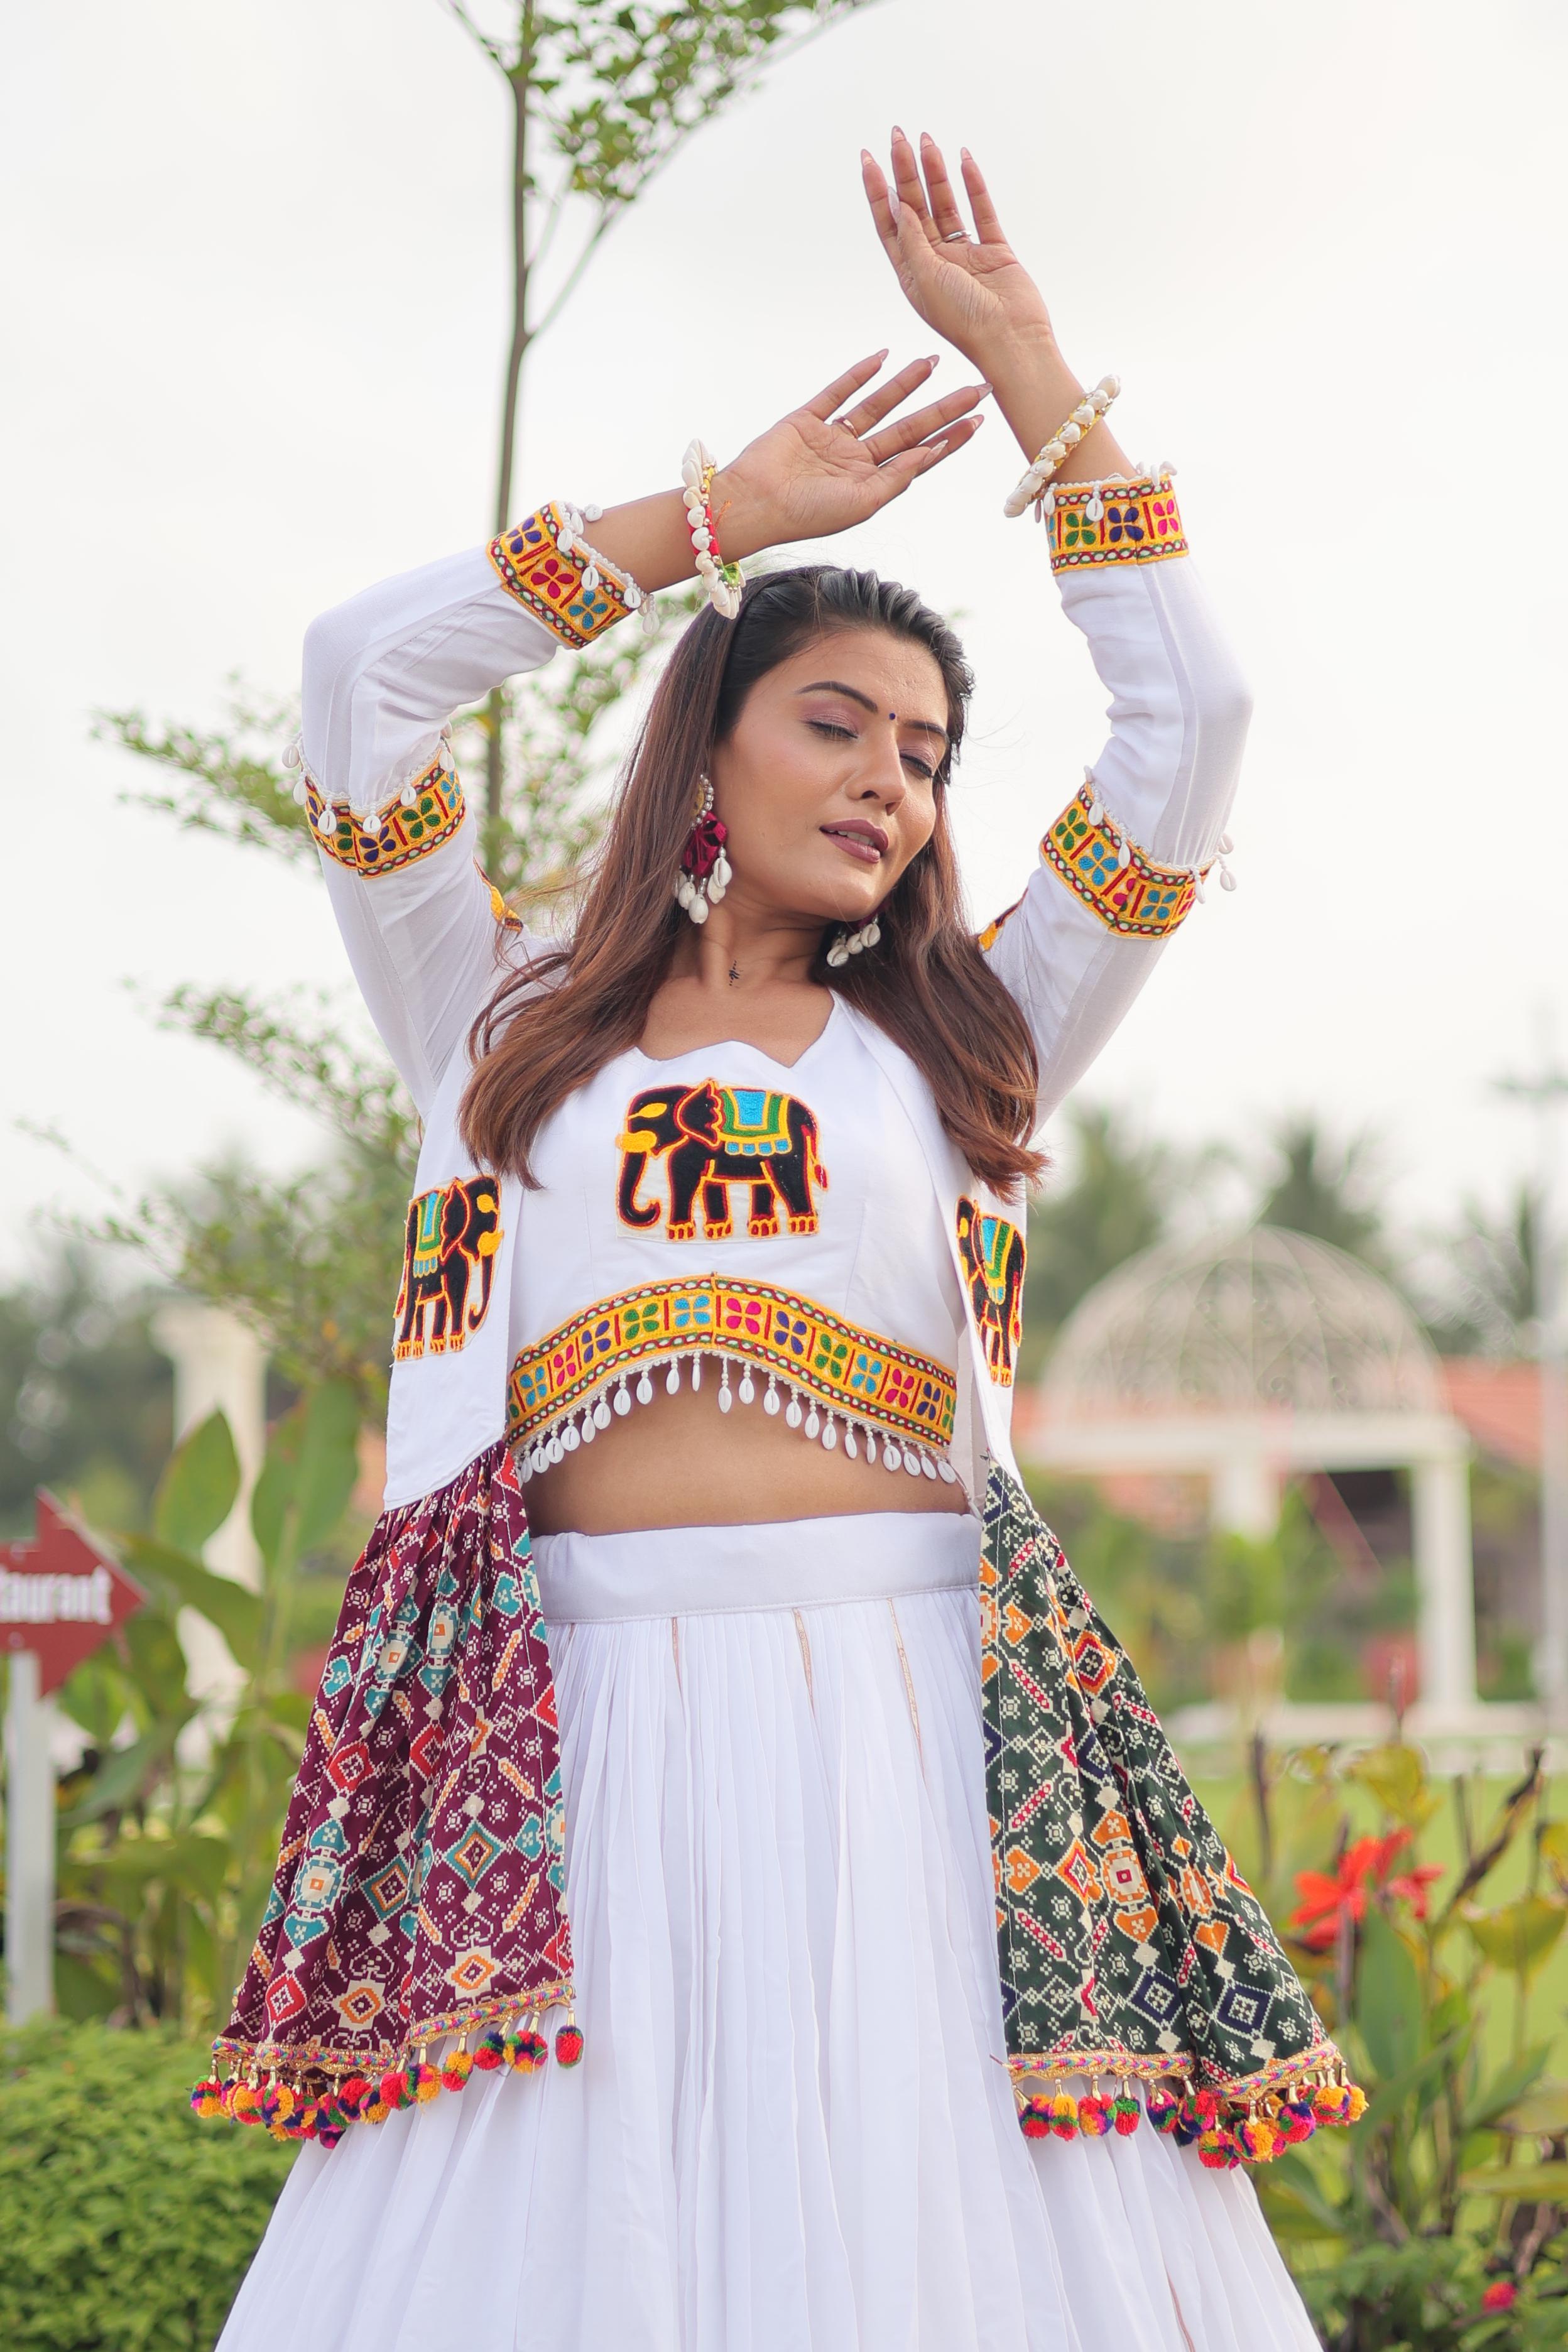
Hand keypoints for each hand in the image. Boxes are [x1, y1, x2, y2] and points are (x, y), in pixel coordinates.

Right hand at [712, 353, 987, 555]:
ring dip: (905, 384)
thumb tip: (932, 452)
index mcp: (871, 485)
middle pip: (908, 428)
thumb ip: (897, 476)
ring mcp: (832, 438)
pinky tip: (882, 358)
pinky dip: (859, 374)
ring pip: (878, 406)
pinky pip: (838, 392)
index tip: (978, 420)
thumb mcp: (862, 503)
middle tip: (975, 387)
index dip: (950, 438)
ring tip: (933, 362)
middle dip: (942, 408)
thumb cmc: (806, 515)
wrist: (754, 504)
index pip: (919, 456)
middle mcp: (856, 460)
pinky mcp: (807, 419)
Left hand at [861, 133, 1054, 371]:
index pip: (890, 223)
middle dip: (905, 171)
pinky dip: (974, 185)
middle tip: (898, 136)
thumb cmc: (963, 320)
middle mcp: (936, 261)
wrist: (1010, 339)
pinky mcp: (994, 250)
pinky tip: (963, 159)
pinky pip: (982, 211)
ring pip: (946, 204)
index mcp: (912, 274)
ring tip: (926, 140)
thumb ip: (911, 239)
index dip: (877, 191)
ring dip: (935, 173)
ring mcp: (965, 255)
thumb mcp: (925, 279)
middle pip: (915, 207)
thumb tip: (898, 203)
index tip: (868, 158)